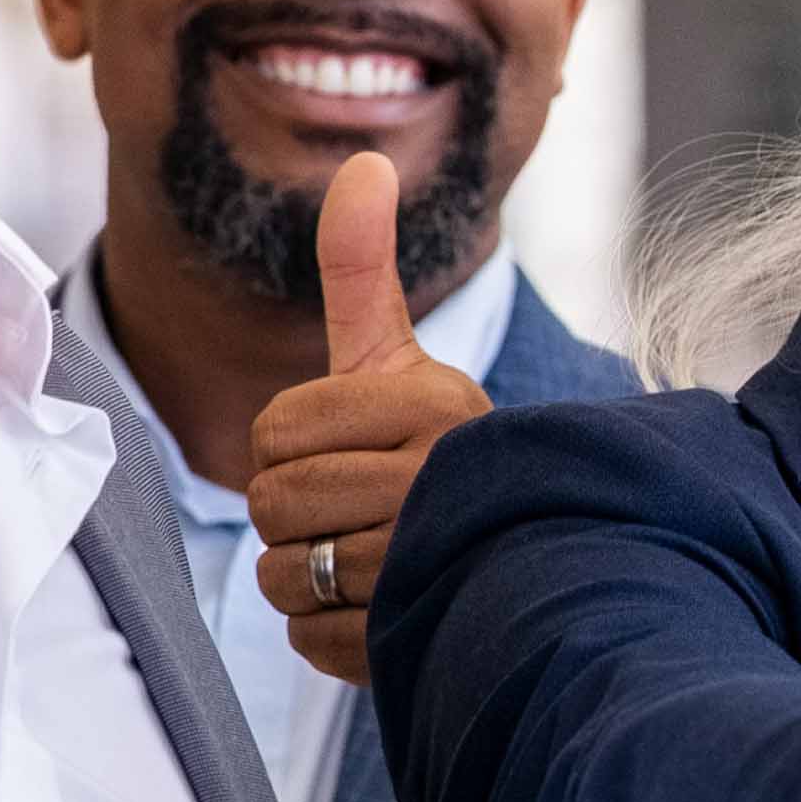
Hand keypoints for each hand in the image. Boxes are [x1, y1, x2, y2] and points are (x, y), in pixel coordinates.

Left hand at [248, 153, 497, 686]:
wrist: (524, 552)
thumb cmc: (434, 450)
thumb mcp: (398, 358)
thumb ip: (363, 267)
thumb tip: (363, 161)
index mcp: (434, 406)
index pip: (277, 432)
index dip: (284, 446)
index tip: (342, 450)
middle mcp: (445, 481)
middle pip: (277, 505)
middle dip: (290, 515)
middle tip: (345, 510)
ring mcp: (440, 563)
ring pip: (289, 577)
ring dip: (303, 578)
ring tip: (360, 560)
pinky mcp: (426, 635)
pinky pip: (315, 640)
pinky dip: (326, 633)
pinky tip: (375, 608)